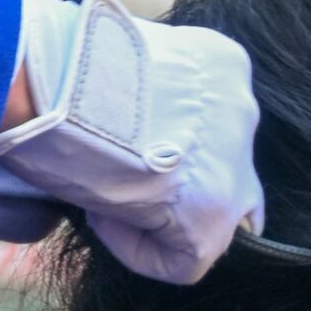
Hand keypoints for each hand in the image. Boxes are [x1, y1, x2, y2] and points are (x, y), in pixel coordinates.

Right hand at [0, 0, 262, 283]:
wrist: (66, 82)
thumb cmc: (77, 56)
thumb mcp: (128, 52)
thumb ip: (146, 83)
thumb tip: (123, 120)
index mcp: (225, 64)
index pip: (214, 114)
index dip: (171, 133)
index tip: (124, 134)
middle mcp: (243, 114)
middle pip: (223, 164)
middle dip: (181, 175)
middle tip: (124, 169)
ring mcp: (236, 175)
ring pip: (208, 215)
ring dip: (161, 213)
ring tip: (102, 192)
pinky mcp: (210, 228)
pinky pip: (180, 258)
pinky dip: (136, 247)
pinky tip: (99, 214)